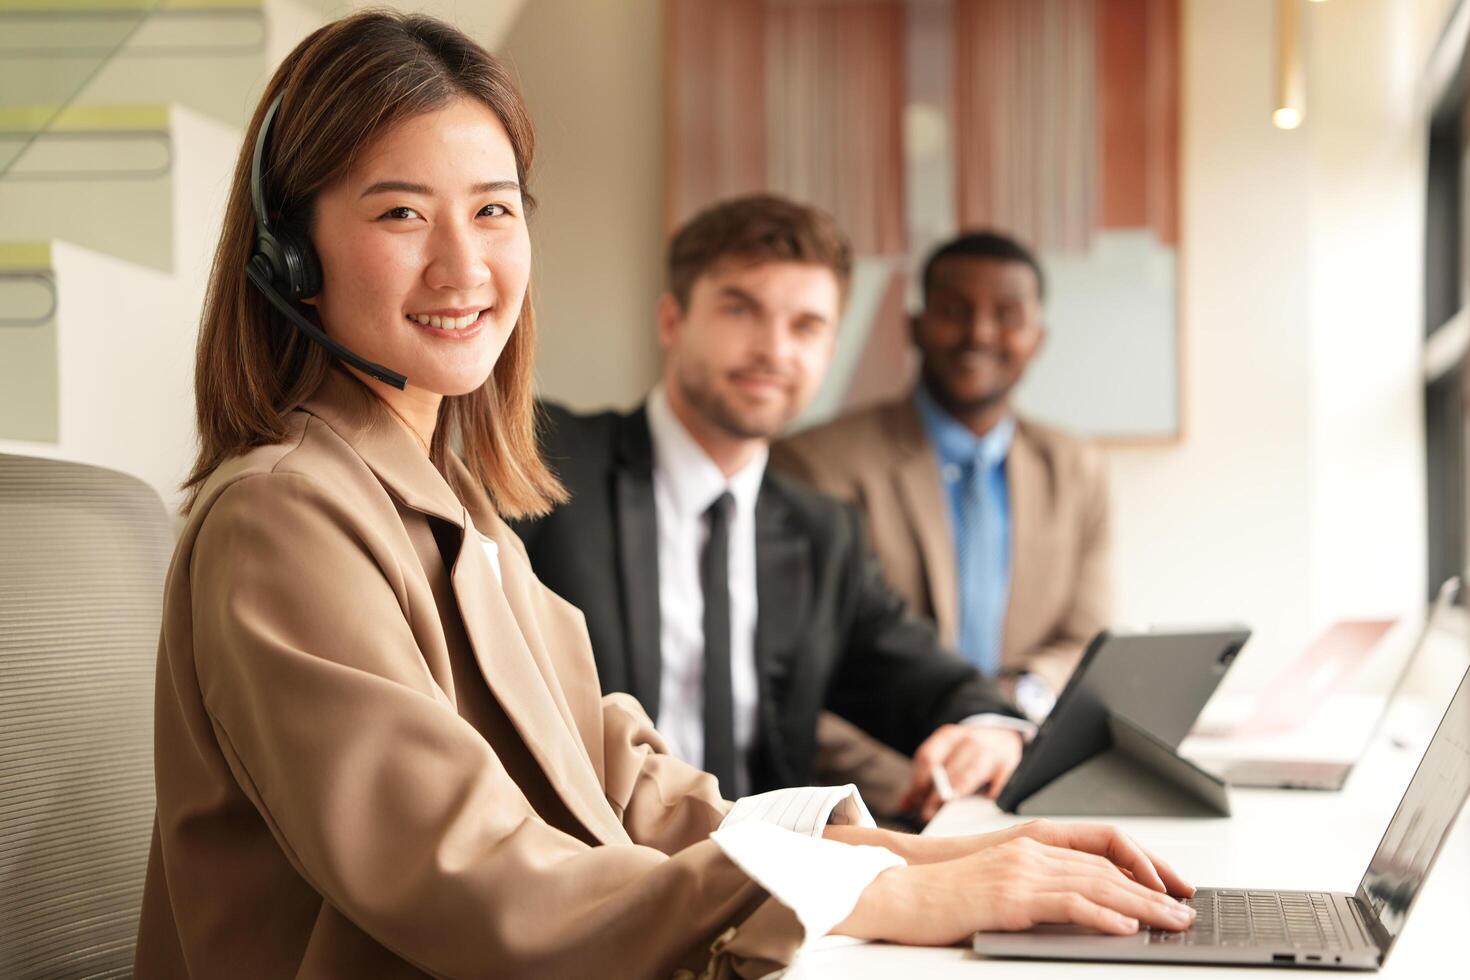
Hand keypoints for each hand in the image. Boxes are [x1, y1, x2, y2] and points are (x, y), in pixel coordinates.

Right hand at [833, 832, 1196, 944]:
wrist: (897, 892)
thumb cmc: (942, 896)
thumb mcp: (997, 886)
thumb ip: (1037, 889)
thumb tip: (1082, 911)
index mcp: (1030, 846)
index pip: (1100, 853)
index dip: (1141, 869)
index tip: (1169, 891)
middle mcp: (1031, 852)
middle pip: (1107, 868)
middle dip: (1152, 892)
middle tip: (1185, 913)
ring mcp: (1020, 871)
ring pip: (1097, 884)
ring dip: (1141, 906)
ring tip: (1171, 923)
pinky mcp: (1009, 895)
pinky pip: (1067, 902)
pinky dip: (1102, 914)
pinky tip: (1125, 927)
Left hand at [896, 724, 1023, 820]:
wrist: (1003, 734)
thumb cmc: (967, 753)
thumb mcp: (945, 756)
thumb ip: (924, 781)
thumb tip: (904, 806)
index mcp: (949, 736)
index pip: (928, 757)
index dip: (920, 782)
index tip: (914, 803)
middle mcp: (971, 741)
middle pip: (949, 770)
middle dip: (936, 796)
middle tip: (927, 815)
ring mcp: (992, 752)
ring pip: (970, 777)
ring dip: (957, 798)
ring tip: (946, 815)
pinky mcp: (1011, 766)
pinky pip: (997, 787)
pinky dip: (986, 800)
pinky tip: (977, 812)